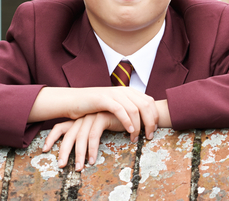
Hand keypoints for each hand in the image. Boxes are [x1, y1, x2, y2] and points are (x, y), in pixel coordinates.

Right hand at [29, 86, 160, 140]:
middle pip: (146, 105)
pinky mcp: (104, 99)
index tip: (156, 129)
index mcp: (129, 91)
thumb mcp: (115, 105)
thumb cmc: (94, 107)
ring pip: (135, 108)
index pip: (149, 102)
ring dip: (139, 125)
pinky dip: (127, 121)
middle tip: (150, 136)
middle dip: (150, 122)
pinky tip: (129, 131)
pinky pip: (120, 110)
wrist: (73, 100)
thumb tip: (144, 120)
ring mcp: (114, 94)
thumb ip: (128, 108)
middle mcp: (124, 90)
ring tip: (138, 138)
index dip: (154, 115)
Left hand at [42, 112, 122, 169]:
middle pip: (68, 135)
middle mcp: (85, 116)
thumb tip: (79, 147)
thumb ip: (91, 131)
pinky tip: (94, 159)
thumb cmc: (118, 120)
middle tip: (62, 166)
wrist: (135, 110)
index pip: (61, 126)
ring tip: (80, 168)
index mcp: (81, 118)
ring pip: (80, 138)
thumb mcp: (101, 125)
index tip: (45, 149)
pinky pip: (93, 136)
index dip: (51, 137)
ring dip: (78, 155)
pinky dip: (92, 149)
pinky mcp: (102, 117)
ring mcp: (93, 116)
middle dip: (63, 152)